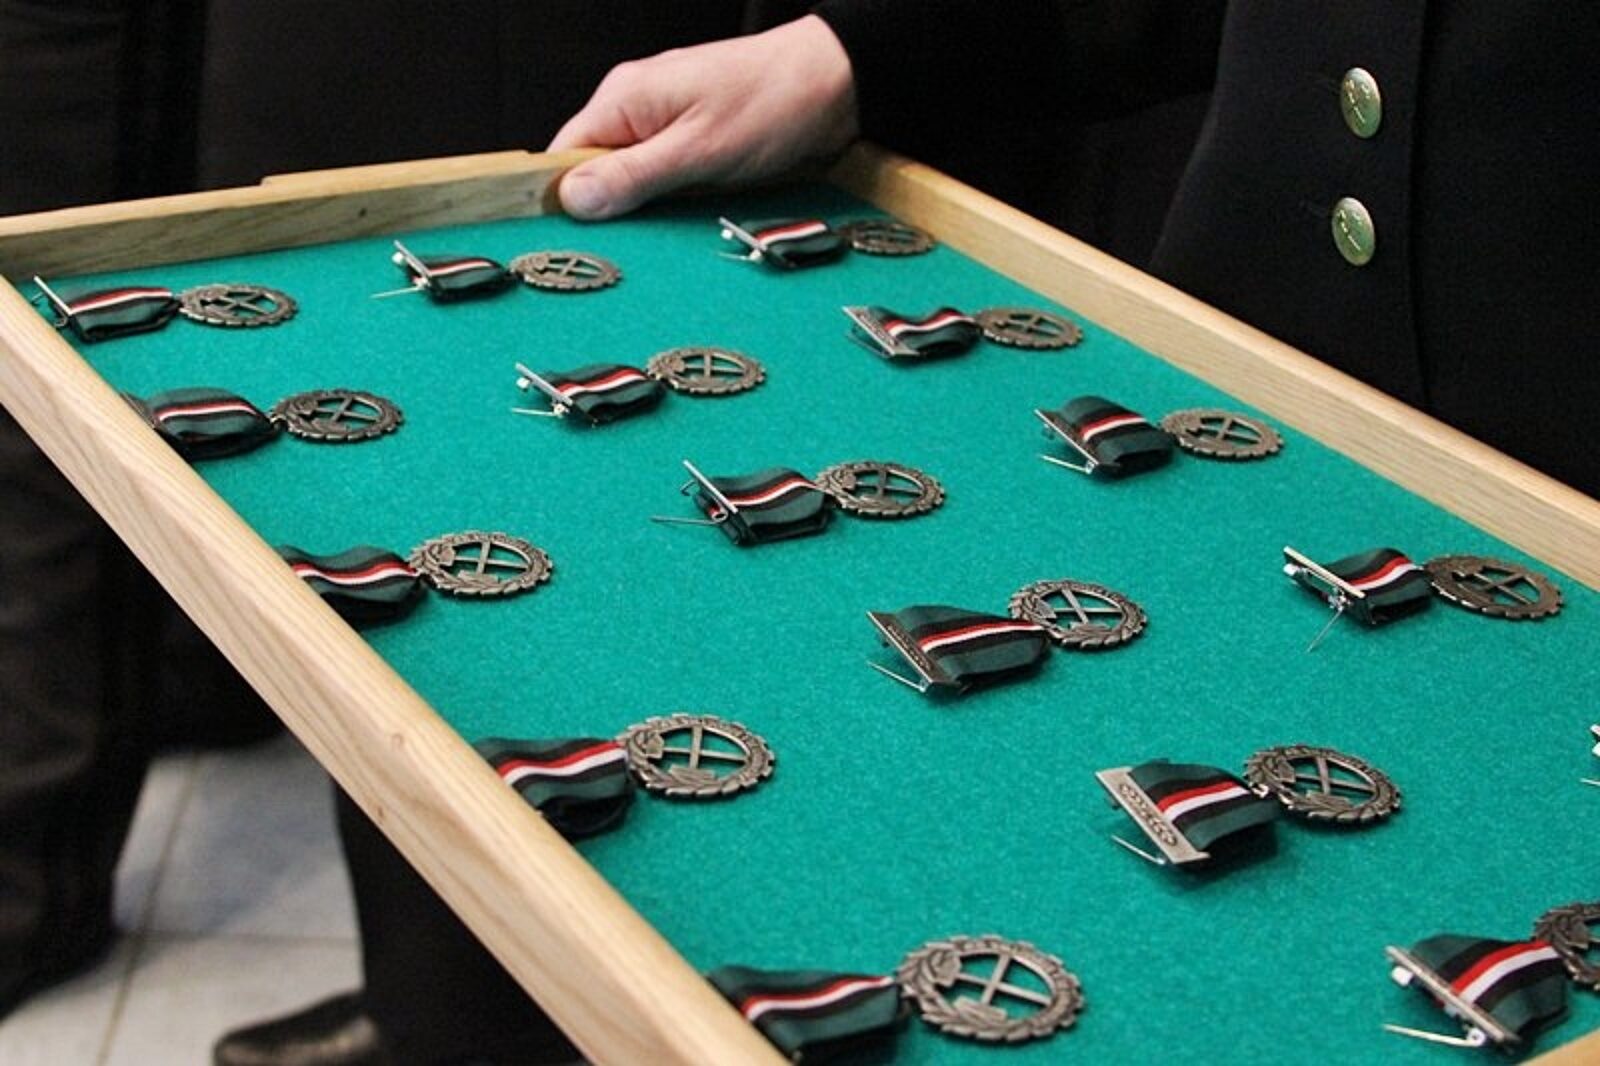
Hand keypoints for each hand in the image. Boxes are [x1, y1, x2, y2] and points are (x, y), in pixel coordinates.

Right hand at [547, 16, 858, 219]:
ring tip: (666, 231)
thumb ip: (634, 175)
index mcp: (625, 98)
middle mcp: (636, 105)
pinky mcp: (691, 136)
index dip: (562, 200)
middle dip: (611, 210)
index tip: (571, 243)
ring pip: (632, 176)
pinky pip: (663, 174)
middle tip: (629, 248)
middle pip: (596, 170)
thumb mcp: (698, 151)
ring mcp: (664, 119)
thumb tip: (572, 200)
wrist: (837, 82)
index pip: (563, 156)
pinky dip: (672, 198)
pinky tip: (689, 214)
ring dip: (647, 206)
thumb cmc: (772, 104)